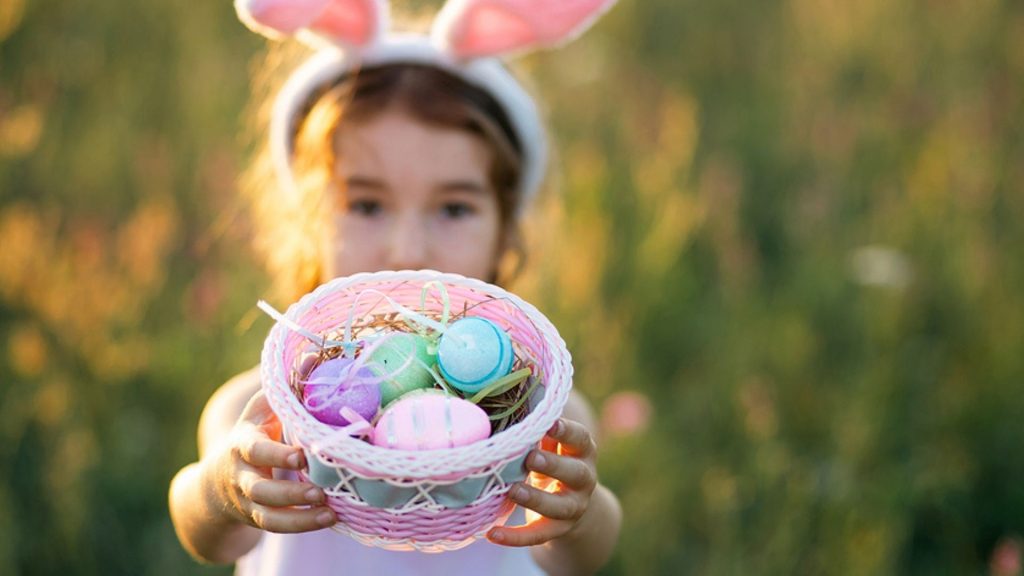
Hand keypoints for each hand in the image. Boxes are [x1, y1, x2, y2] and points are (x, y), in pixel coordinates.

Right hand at [203, 391, 336, 532]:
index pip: (255, 451)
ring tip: (329, 513)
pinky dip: (301, 526)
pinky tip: (327, 520)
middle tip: (320, 490)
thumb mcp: (261, 409)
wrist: (216, 483)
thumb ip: (286, 386)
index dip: (276, 454)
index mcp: (242, 444)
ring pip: (268, 516)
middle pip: (260, 489)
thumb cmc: (251, 434)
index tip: (302, 456)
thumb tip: (316, 354)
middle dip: (289, 492)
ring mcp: (249, 502)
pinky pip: (276, 527)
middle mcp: (242, 476)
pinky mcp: (258, 519)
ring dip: (299, 518)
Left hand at [487, 418, 597, 546]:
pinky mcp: (559, 529)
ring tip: (513, 491)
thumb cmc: (554, 460)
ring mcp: (574, 507)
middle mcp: (584, 479)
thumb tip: (513, 395)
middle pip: (576, 473)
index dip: (566, 431)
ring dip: (536, 499)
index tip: (550, 423)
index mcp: (582, 451)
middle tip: (531, 458)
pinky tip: (492, 535)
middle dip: (555, 465)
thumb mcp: (552, 444)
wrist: (574, 505)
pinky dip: (515, 537)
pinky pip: (538, 535)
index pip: (580, 439)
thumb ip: (539, 426)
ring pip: (560, 507)